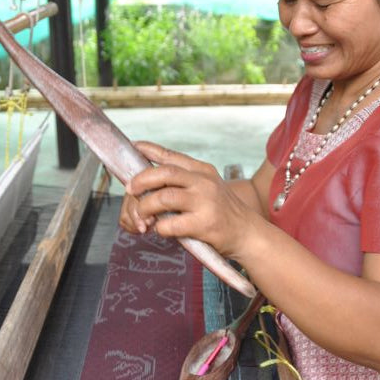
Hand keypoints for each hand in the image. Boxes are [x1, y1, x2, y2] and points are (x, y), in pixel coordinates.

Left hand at [124, 142, 254, 258]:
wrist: (248, 233)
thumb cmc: (223, 212)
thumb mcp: (208, 186)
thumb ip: (186, 180)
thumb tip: (150, 178)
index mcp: (202, 170)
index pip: (171, 156)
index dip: (149, 149)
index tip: (133, 146)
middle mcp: (204, 182)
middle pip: (164, 174)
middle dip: (141, 181)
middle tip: (130, 190)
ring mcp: (205, 202)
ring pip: (163, 198)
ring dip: (146, 207)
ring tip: (143, 217)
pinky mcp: (204, 224)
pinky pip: (171, 224)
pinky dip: (160, 227)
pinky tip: (161, 230)